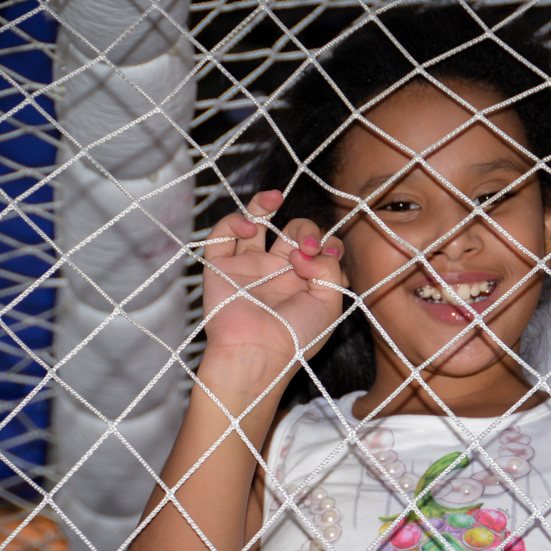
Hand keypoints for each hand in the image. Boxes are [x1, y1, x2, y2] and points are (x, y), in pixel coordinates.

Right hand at [199, 190, 346, 369]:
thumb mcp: (330, 304)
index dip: (327, 244)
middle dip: (305, 229)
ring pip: (254, 225)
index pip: (320, 249)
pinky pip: (221, 237)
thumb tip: (309, 251)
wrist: (257, 354)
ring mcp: (248, 268)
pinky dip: (232, 222)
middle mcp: (277, 272)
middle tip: (306, 247)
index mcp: (305, 282)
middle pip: (292, 232)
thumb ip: (330, 270)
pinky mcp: (220, 268)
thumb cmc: (296, 336)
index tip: (327, 257)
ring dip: (264, 205)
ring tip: (275, 197)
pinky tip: (249, 226)